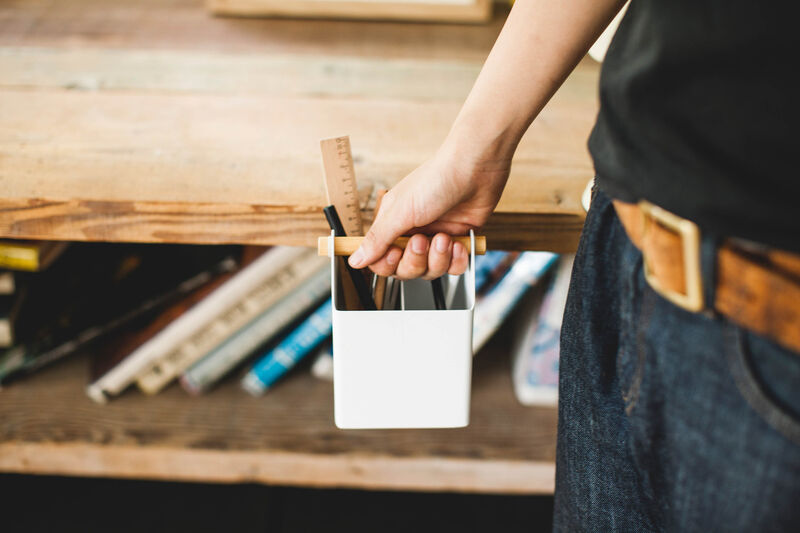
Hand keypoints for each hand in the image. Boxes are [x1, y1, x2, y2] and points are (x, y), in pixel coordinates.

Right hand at [348, 143, 509, 278]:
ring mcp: (436, 238)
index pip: (381, 260)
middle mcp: (413, 233)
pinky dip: (456, 260)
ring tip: (444, 237)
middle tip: (423, 241)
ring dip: (438, 258)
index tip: (395, 254)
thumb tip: (354, 259)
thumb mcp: (401, 212)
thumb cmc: (437, 179)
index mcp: (394, 224)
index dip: (387, 264)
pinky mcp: (458, 241)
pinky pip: (453, 267)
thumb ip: (378, 239)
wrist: (476, 167)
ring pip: (430, 271)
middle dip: (415, 260)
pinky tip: (458, 243)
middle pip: (406, 270)